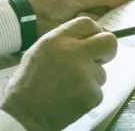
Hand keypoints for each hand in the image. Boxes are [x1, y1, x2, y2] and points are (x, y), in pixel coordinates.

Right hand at [0, 17, 116, 130]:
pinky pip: (97, 90)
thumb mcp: (40, 50)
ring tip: (69, 85)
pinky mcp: (92, 93)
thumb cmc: (28, 82)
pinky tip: (70, 96)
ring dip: (90, 77)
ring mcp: (85, 73)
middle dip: (107, 50)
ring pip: (101, 71)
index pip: (88, 23)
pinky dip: (87, 94)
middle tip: (99, 58)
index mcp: (58, 39)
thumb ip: (62, 42)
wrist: (25, 111)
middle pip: (109, 41)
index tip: (93, 39)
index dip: (95, 31)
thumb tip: (81, 39)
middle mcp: (74, 52)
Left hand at [28, 0, 134, 35]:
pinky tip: (120, 31)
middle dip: (126, 6)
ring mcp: (91, 13)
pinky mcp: (88, 28)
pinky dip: (110, 29)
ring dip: (119, 19)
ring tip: (134, 22)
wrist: (36, 18)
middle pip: (116, 2)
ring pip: (112, 16)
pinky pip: (104, 28)